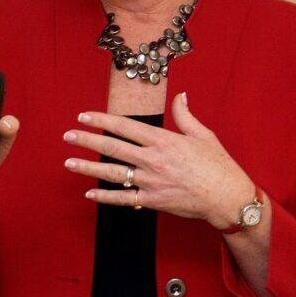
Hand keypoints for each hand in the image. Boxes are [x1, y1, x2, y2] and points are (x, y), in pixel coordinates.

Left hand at [62, 91, 253, 229]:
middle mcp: (153, 160)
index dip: (102, 120)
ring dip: (88, 168)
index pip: (125, 126)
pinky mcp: (153, 201)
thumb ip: (185, 115)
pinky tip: (89, 193)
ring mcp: (151, 182)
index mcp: (163, 140)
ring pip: (113, 173)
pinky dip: (105, 197)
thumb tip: (180, 95)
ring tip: (69, 163)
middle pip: (113, 147)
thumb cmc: (218, 165)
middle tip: (68, 136)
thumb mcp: (203, 135)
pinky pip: (124, 199)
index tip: (84, 116)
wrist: (227, 198)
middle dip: (87, 141)